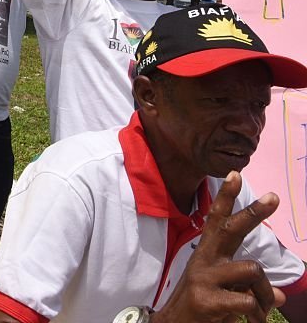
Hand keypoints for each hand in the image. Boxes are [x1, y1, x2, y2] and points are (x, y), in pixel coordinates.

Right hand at [152, 172, 279, 322]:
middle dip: (253, 212)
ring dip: (266, 293)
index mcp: (208, 254)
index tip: (236, 174)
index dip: (226, 198)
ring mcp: (204, 277)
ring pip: (251, 268)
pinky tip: (253, 322)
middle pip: (230, 228)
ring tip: (263, 309)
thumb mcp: (224, 291)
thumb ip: (249, 288)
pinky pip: (248, 301)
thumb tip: (281, 296)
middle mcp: (205, 260)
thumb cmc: (203, 306)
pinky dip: (258, 313)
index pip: (216, 220)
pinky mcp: (208, 299)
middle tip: (274, 197)